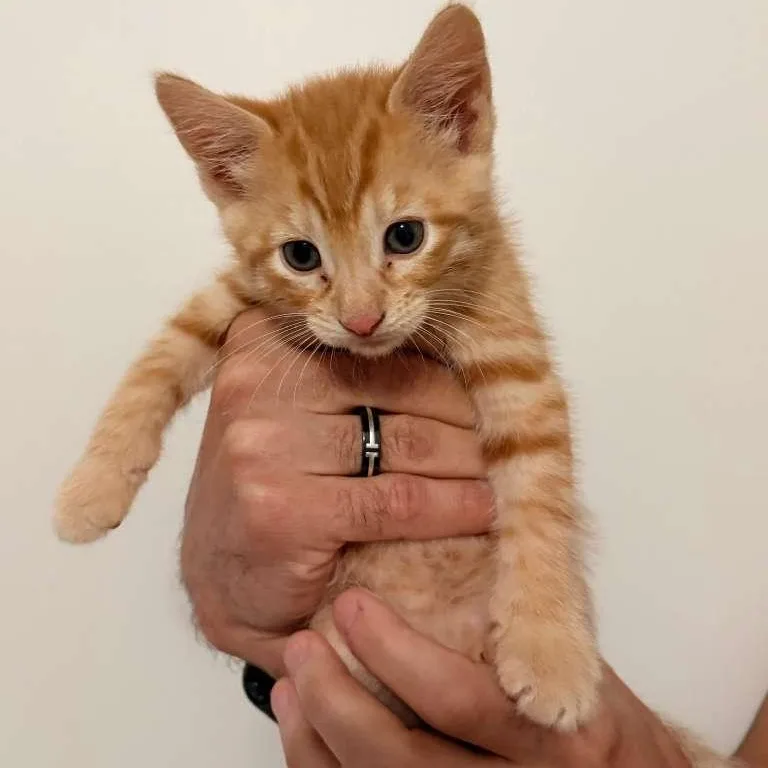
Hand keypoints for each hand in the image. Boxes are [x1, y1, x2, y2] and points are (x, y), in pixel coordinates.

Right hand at [181, 308, 492, 675]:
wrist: (218, 580)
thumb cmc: (268, 488)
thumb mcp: (291, 409)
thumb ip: (344, 375)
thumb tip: (450, 355)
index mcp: (260, 343)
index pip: (376, 342)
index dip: (442, 366)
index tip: (485, 388)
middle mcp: (257, 385)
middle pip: (399, 385)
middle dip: (466, 415)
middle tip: (507, 434)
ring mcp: (267, 447)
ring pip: (410, 441)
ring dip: (471, 459)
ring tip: (507, 472)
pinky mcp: (287, 510)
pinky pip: (400, 500)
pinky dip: (455, 506)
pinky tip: (484, 510)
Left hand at [273, 589, 690, 767]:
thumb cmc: (604, 723)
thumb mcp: (576, 663)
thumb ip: (521, 624)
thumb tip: (449, 550)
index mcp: (553, 731)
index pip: (460, 699)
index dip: (397, 654)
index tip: (354, 606)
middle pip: (405, 757)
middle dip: (340, 699)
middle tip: (304, 645)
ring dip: (320, 737)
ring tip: (292, 682)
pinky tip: (303, 730)